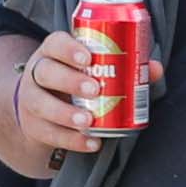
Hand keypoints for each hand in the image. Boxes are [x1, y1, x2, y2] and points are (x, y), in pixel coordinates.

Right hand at [11, 29, 160, 158]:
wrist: (41, 110)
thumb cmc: (75, 81)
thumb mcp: (91, 70)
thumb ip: (124, 66)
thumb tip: (154, 69)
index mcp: (53, 53)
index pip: (55, 43)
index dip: (69, 49)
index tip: (88, 57)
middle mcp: (37, 74)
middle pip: (46, 72)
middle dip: (70, 81)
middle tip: (95, 90)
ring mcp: (31, 101)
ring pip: (40, 104)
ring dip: (65, 114)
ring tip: (88, 121)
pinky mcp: (33, 126)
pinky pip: (49, 134)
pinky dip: (71, 140)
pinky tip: (91, 143)